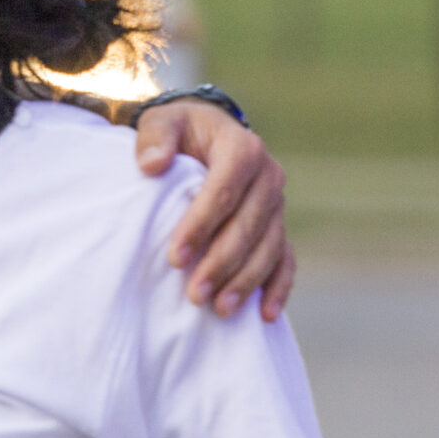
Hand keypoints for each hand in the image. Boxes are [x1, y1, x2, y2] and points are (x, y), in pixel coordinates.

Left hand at [135, 100, 293, 320]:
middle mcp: (268, 176)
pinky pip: (286, 260)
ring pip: (269, 248)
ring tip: (219, 309)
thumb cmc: (180, 132)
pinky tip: (265, 315)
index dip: (201, 225)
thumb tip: (152, 165)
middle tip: (194, 294)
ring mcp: (277, 205)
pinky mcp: (278, 227)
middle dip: (222, 262)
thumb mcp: (163, 122)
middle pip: (249, 225)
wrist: (206, 136)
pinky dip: (279, 287)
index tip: (176, 257)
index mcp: (243, 148)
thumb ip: (155, 138)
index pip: (224, 190)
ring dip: (246, 281)